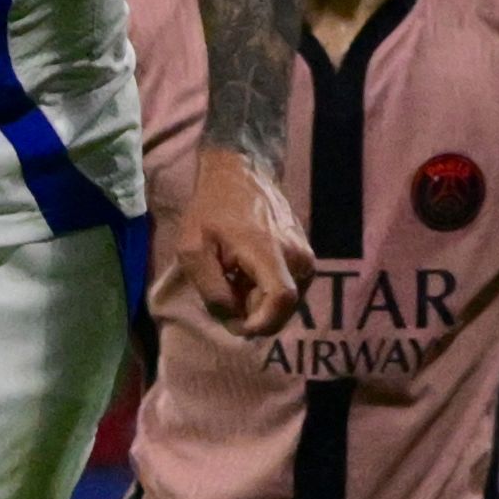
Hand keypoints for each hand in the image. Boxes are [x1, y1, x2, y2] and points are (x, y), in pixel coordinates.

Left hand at [180, 140, 311, 339]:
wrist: (240, 172)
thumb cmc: (210, 209)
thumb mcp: (192, 249)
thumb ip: (211, 289)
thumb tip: (233, 319)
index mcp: (269, 250)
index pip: (281, 300)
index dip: (261, 324)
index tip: (237, 325)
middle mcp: (297, 254)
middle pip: (283, 309)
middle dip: (254, 316)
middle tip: (226, 297)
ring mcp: (305, 254)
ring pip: (286, 302)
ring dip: (259, 303)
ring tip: (234, 280)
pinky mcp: (306, 254)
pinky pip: (289, 288)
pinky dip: (266, 292)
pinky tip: (247, 274)